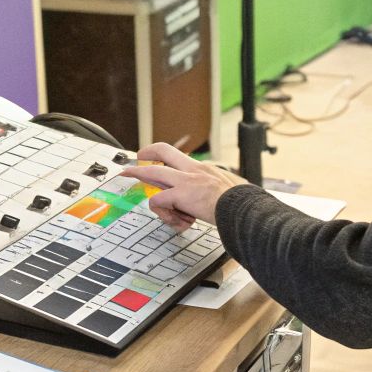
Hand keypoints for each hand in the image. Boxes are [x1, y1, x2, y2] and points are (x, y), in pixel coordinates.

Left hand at [124, 142, 250, 230]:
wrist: (242, 209)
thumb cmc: (238, 203)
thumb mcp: (225, 188)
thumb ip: (212, 189)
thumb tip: (210, 198)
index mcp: (202, 169)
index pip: (179, 156)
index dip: (164, 156)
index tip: (156, 158)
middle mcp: (193, 170)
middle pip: (164, 151)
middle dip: (146, 154)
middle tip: (135, 159)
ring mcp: (185, 181)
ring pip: (154, 172)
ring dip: (138, 173)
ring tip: (128, 174)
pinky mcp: (181, 195)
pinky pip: (159, 200)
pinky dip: (162, 211)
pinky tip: (174, 220)